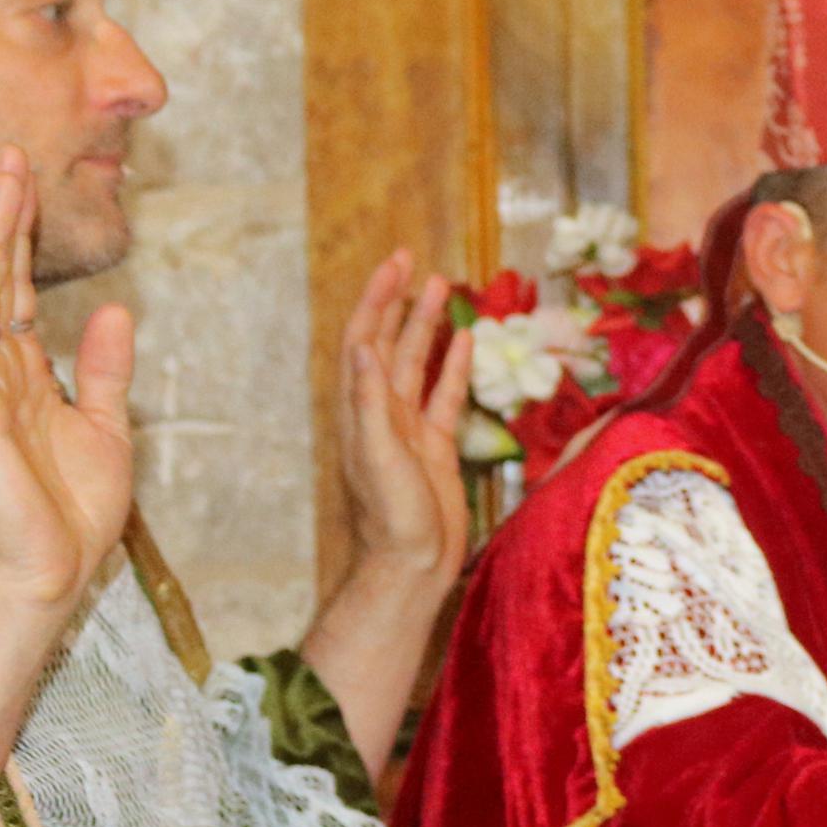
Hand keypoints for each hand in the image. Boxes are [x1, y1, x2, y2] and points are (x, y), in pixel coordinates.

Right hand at [0, 151, 133, 621]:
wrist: (45, 575)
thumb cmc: (69, 516)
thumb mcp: (105, 430)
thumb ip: (104, 371)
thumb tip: (113, 311)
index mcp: (23, 380)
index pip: (20, 295)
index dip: (25, 243)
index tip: (32, 188)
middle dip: (4, 218)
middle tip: (12, 155)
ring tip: (7, 172)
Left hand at [334, 252, 471, 585]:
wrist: (412, 565)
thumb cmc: (390, 518)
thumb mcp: (377, 457)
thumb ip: (371, 405)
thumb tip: (365, 349)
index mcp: (361, 409)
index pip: (364, 340)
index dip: (377, 300)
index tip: (395, 265)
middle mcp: (381, 411)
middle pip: (388, 341)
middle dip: (399, 300)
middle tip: (414, 261)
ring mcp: (409, 427)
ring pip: (418, 363)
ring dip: (427, 326)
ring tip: (444, 287)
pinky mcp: (436, 446)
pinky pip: (445, 396)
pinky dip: (453, 367)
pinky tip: (465, 342)